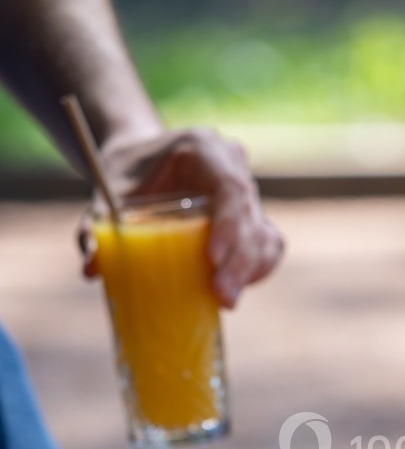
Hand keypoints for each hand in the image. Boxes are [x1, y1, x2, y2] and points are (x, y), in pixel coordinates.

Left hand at [80, 127, 283, 307]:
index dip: (228, 225)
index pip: (230, 187)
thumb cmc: (125, 175)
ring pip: (264, 234)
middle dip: (240, 262)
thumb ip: (96, 226)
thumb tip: (92, 269)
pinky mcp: (251, 216)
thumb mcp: (106, 193)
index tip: (212, 260)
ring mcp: (247, 191)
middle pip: (250, 216)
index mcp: (202, 148)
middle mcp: (233, 165)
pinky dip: (256, 269)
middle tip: (222, 298)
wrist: (141, 160)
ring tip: (226, 300)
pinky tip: (236, 288)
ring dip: (250, 271)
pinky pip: (267, 244)